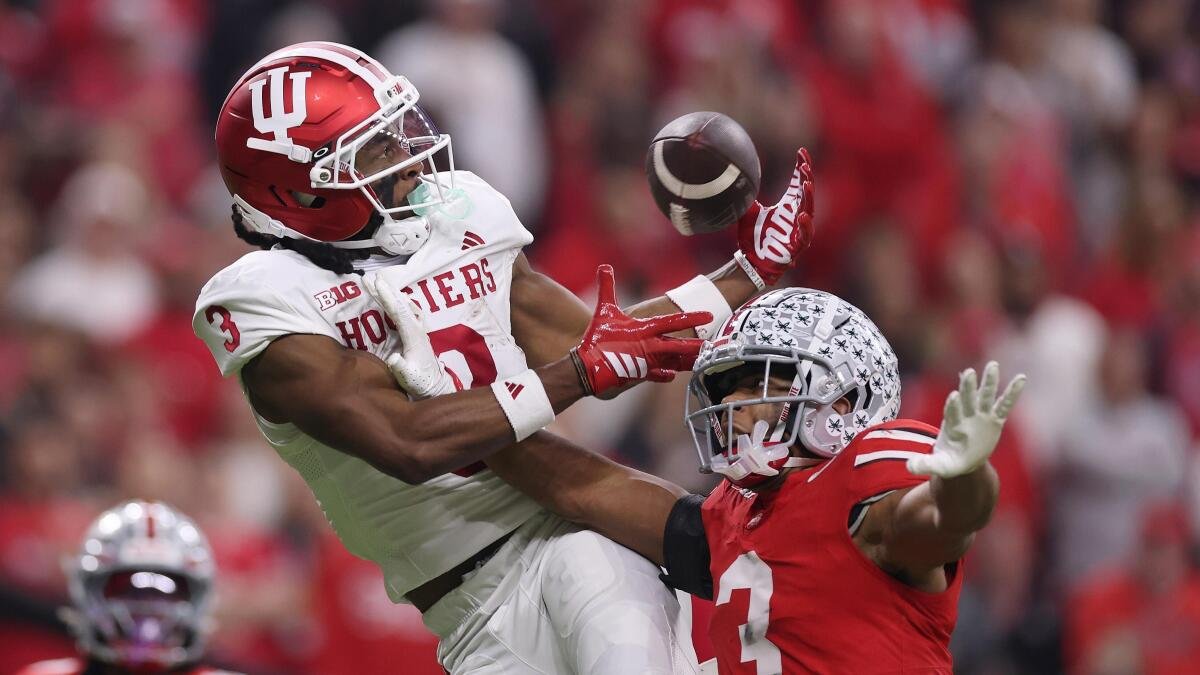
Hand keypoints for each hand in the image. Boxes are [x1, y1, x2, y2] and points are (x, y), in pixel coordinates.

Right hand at [364, 274, 461, 398]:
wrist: (435, 386)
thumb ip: (401, 368)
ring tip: (380, 284)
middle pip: (401, 304)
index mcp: (413, 336)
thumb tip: (393, 358)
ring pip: (406, 306)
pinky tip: (397, 299)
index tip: (378, 284)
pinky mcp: (417, 333)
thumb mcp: (409, 377)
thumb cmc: (420, 382)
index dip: (388, 298)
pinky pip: (408, 312)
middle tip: (373, 277)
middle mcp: (418, 329)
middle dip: (387, 290)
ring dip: (393, 294)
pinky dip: (400, 302)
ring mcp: (419, 330)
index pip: (399, 312)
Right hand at [571, 265, 709, 396]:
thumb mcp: (604, 310)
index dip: (692, 317)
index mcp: (645, 329)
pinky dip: (665, 375)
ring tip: (701, 361)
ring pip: (672, 362)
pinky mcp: (640, 374)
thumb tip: (604, 266)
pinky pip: (657, 375)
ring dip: (686, 361)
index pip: (673, 322)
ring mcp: (647, 362)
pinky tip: (672, 375)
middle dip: (696, 345)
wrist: (590, 367)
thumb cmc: (597, 338)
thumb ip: (607, 287)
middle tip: (712, 345)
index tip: (709, 315)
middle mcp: (650, 346)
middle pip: (679, 346)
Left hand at [736, 148, 814, 286]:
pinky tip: (801, 214)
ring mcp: (799, 231)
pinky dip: (805, 225)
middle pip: (806, 193)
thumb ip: (749, 197)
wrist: (750, 262)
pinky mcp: (798, 246)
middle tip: (804, 164)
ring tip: (806, 183)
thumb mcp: (748, 212)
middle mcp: (797, 216)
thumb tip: (740, 178)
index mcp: (788, 207)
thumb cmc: (752, 239)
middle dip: (806, 177)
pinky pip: (805, 235)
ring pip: (809, 210)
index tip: (801, 152)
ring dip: (808, 196)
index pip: (798, 183)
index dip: (801, 168)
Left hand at [907, 361, 1026, 478]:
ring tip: (992, 365)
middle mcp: (966, 417)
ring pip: (985, 397)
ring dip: (988, 382)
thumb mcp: (939, 466)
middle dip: (968, 387)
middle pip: (967, 400)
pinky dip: (1012, 393)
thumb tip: (909, 466)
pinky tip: (1021, 378)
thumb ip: (926, 464)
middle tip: (968, 372)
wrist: (962, 460)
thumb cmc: (949, 462)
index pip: (952, 414)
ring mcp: (980, 416)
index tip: (953, 396)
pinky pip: (1005, 405)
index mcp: (952, 426)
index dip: (953, 406)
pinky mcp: (994, 420)